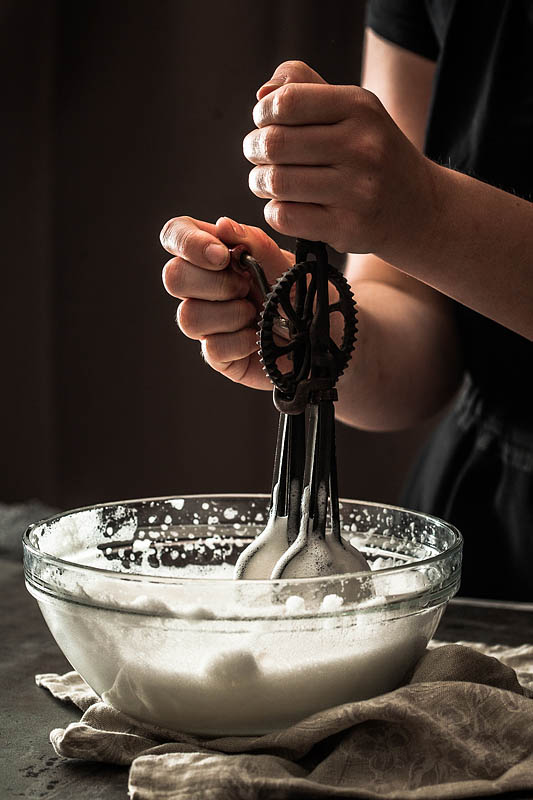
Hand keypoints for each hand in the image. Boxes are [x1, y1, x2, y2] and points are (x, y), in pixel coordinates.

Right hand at [160, 215, 292, 387]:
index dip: (188, 243)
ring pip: (188, 316)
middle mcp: (205, 287)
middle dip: (214, 283)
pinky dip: (240, 341)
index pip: (177, 235)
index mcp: (216, 255)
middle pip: (173, 277)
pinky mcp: (219, 355)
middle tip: (246, 287)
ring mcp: (209, 322)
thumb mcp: (289, 265)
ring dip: (229, 314)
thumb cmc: (307, 296)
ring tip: (257, 315)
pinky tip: (259, 339)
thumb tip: (222, 225)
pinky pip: (212, 348)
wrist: (330, 338)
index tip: (222, 255)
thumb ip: (258, 244)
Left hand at [243, 61, 437, 258]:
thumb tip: (263, 94)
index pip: (286, 102)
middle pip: (274, 143)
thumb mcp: (352, 109)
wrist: (419, 207)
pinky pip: (285, 217)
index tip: (265, 123)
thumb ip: (304, 87)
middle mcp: (362, 147)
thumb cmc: (371, 154)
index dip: (262, 113)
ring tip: (267, 181)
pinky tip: (286, 206)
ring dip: (260, 182)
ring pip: (276, 182)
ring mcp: (357, 191)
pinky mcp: (347, 227)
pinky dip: (274, 211)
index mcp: (360, 107)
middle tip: (258, 155)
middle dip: (254, 149)